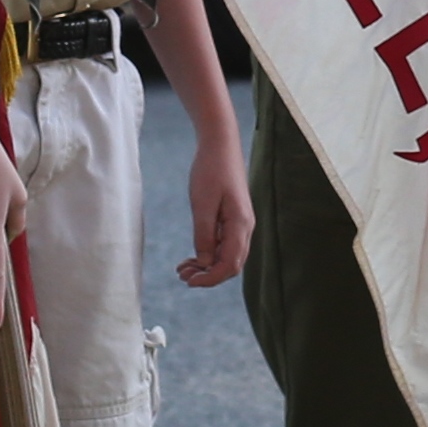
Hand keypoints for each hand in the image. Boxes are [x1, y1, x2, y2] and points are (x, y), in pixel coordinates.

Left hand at [179, 126, 254, 290]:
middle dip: (208, 275)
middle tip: (182, 276)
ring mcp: (240, 223)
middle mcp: (245, 227)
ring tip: (183, 269)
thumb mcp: (202, 204)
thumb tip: (205, 264)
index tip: (190, 282)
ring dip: (207, 266)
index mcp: (240, 224)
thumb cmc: (210, 170)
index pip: (230, 265)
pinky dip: (209, 254)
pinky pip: (224, 244)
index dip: (211, 279)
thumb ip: (204, 236)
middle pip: (231, 264)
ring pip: (227, 256)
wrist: (220, 144)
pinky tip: (192, 257)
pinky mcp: (233, 218)